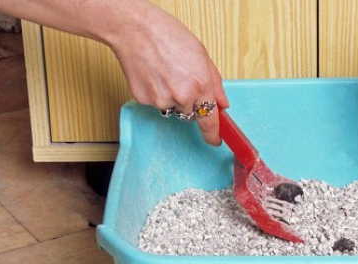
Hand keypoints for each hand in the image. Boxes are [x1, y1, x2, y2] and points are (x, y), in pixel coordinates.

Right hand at [108, 6, 228, 144]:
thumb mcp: (202, 56)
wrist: (135, 29)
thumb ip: (215, 83)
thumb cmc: (168, 35)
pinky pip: (156, 104)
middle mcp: (183, 96)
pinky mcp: (145, 100)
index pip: (210, 121)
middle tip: (182, 81)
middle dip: (191, 104)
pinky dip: (157, 94)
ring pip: (173, 109)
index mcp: (201, 85)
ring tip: (166, 74)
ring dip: (173, 98)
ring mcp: (162, 100)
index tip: (215, 140)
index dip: (213, 134)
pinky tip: (154, 75)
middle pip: (191, 114)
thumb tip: (222, 104)